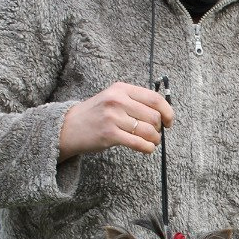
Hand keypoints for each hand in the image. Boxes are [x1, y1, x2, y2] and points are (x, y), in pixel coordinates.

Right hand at [58, 82, 174, 160]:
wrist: (68, 126)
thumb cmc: (96, 114)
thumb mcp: (113, 98)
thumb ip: (135, 102)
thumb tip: (162, 113)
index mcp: (121, 89)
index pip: (154, 98)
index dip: (167, 111)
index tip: (169, 121)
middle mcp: (117, 100)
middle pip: (153, 116)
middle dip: (159, 128)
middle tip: (156, 134)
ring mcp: (113, 117)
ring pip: (148, 130)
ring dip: (154, 139)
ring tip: (151, 142)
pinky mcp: (110, 134)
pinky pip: (138, 143)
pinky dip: (147, 148)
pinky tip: (147, 149)